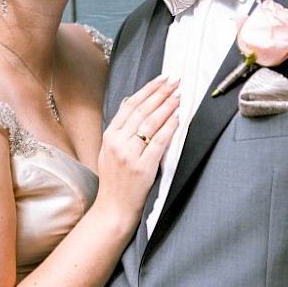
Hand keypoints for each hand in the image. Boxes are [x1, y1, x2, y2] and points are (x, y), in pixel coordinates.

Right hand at [95, 76, 179, 225]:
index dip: (148, 90)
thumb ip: (119, 126)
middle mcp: (118, 143)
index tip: (161, 79)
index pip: (130, 106)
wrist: (114, 207)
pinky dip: (170, 128)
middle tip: (175, 81)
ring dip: (167, 106)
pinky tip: (178, 117)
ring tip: (179, 95)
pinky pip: (159, 142)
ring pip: (151, 124)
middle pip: (142, 111)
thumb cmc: (114, 179)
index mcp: (109, 136)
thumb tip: (130, 100)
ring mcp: (130, 155)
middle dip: (161, 93)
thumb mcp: (108, 149)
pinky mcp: (143, 167)